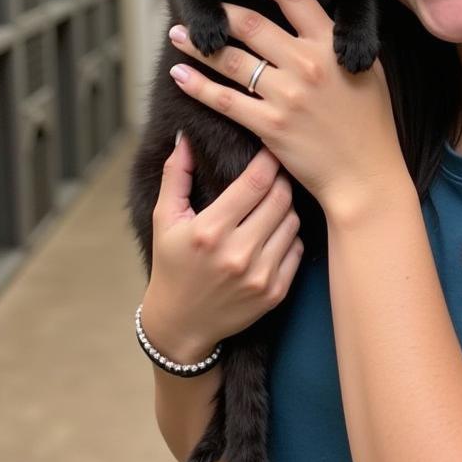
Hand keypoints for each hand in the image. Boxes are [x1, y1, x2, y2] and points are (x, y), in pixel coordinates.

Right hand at [140, 135, 304, 362]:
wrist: (182, 323)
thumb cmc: (172, 265)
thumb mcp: (165, 219)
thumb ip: (176, 175)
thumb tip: (185, 137)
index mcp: (210, 231)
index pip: (255, 182)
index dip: (268, 159)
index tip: (271, 147)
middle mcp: (238, 254)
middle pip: (281, 198)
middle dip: (281, 179)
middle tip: (276, 171)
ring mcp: (260, 275)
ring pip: (293, 221)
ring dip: (286, 206)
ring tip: (272, 202)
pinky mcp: (276, 292)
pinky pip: (297, 248)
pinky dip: (290, 235)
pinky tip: (275, 231)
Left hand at [166, 0, 409, 214]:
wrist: (366, 175)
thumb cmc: (370, 123)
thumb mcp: (368, 69)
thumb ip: (340, 40)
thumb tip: (316, 15)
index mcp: (332, 44)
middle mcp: (307, 63)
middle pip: (251, 24)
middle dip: (219, 10)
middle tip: (199, 2)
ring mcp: (287, 95)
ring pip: (231, 59)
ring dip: (199, 44)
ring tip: (180, 34)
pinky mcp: (270, 125)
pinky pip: (225, 100)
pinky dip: (198, 86)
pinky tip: (180, 75)